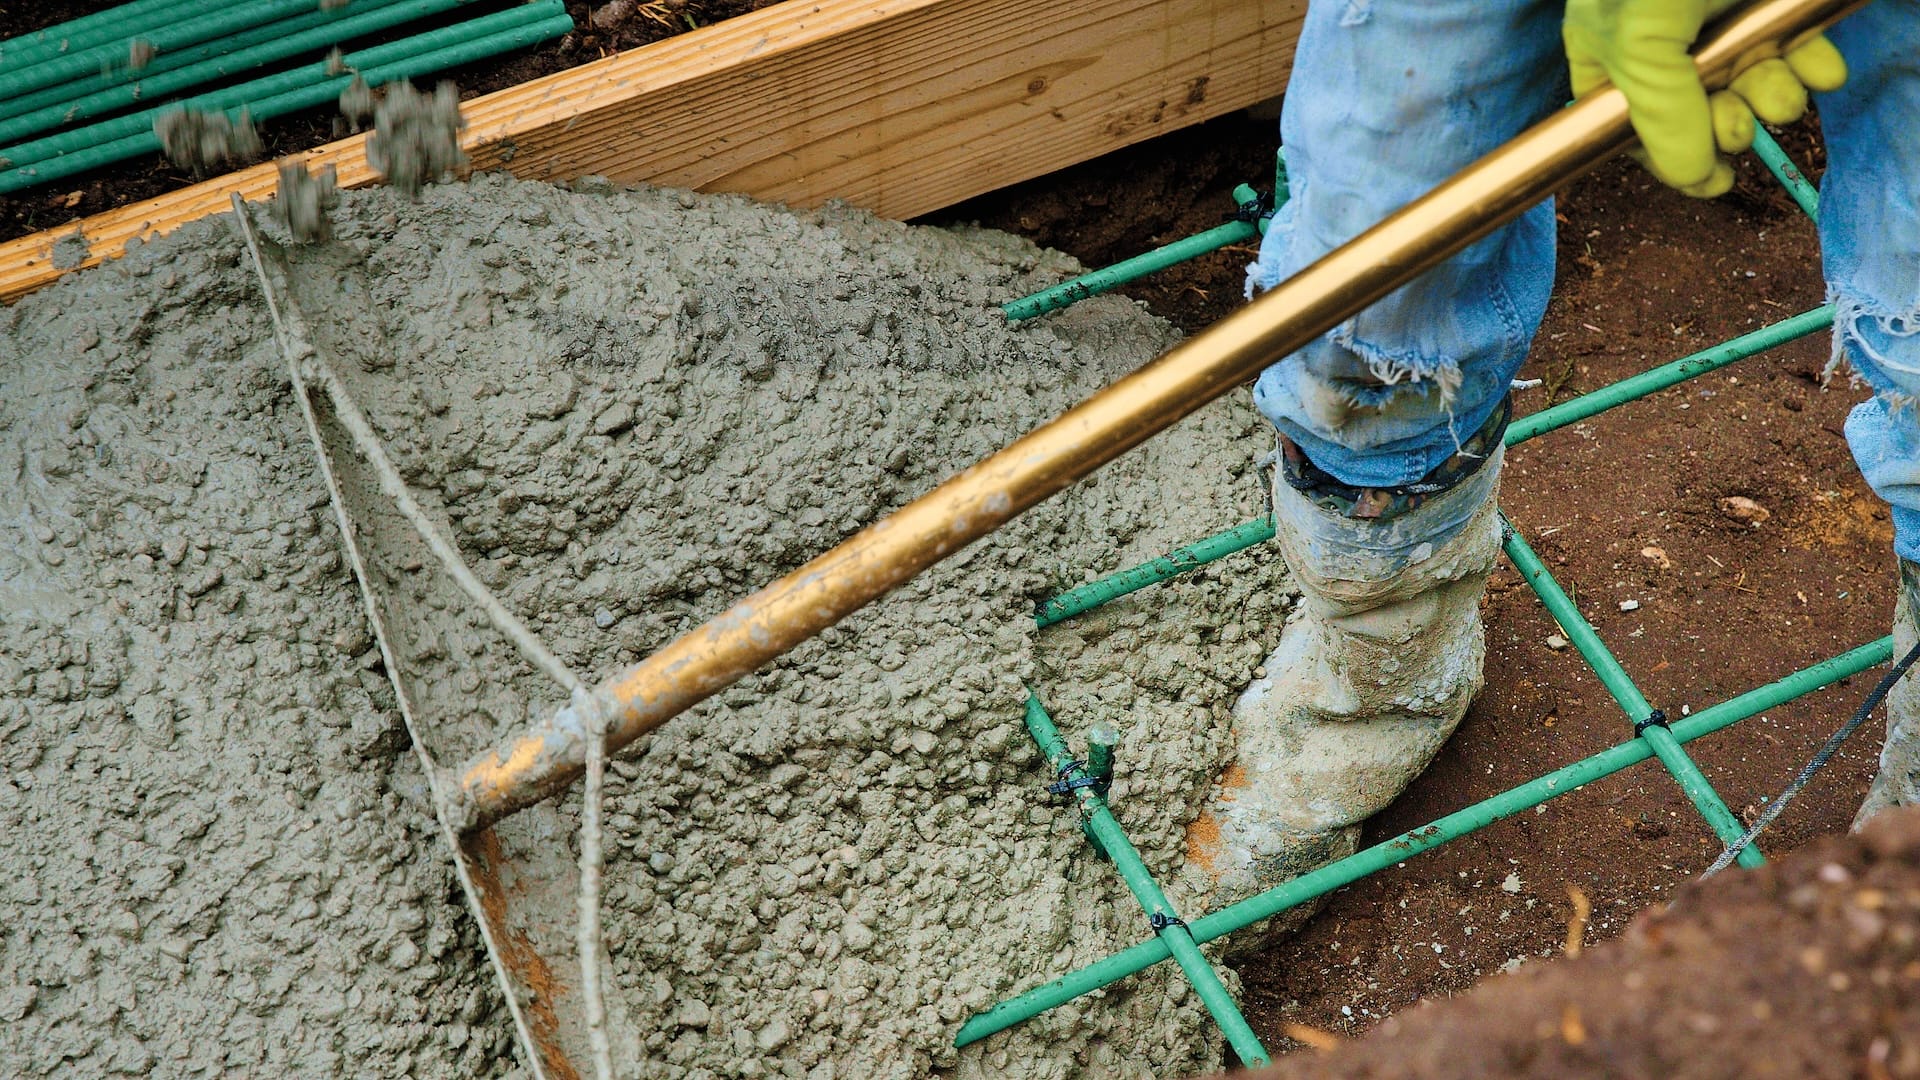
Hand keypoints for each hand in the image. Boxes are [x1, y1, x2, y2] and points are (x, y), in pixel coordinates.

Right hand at [1563, 0, 1846, 197]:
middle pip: (1698, 114)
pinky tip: (1817, 61)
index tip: (1705, 173)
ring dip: (1776, 97)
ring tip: (1782, 85)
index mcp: (1609, 50)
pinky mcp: (1774, 5)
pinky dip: (1815, 65)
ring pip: (1753, 87)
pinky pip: (1799, 53)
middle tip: (1739, 120)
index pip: (1626, 126)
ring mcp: (1724, 19)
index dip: (1664, 154)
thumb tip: (1693, 180)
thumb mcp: (1642, 40)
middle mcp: (1665, 40)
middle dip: (1728, 124)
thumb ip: (1659, 117)